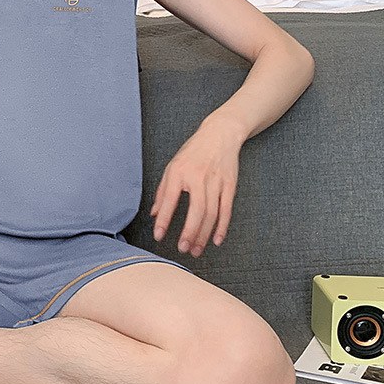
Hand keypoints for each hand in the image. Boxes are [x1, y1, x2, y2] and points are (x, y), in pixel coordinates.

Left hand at [149, 119, 241, 256]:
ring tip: (195, 249)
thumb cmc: (192, 152)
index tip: (158, 236)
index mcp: (178, 172)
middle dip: (189, 232)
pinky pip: (226, 209)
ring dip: (204, 234)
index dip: (163, 219)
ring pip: (212, 213)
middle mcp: (198, 177)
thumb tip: (154, 214)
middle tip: (182, 249)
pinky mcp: (229, 185)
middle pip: (196, 210)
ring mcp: (216, 181)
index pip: (169, 199)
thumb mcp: (172, 166)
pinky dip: (222, 226)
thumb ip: (163, 191)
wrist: (220, 134)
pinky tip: (216, 240)